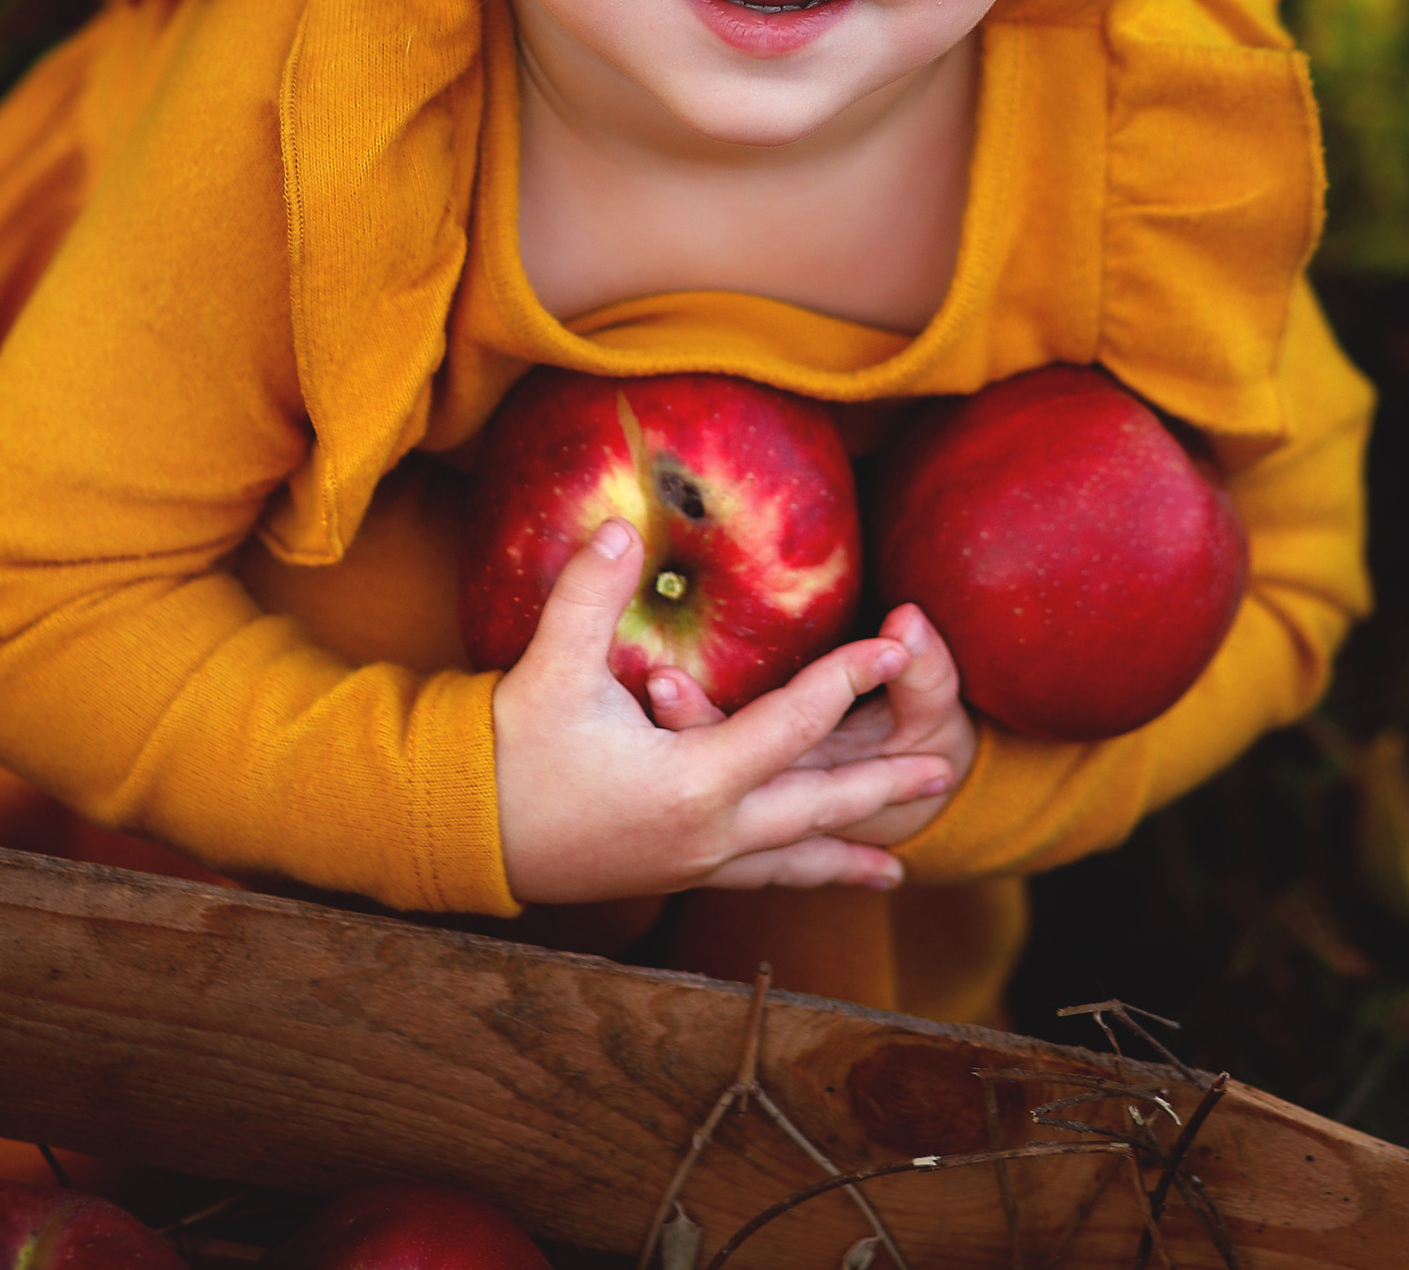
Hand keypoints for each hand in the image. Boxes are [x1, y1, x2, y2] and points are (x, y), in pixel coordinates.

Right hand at [490, 521, 959, 902]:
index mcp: (693, 781)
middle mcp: (708, 833)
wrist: (463, 834)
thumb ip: (588, 596)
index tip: (898, 647)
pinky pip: (760, 878)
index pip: (794, 723)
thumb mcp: (548, 668)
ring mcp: (694, 861)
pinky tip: (824, 881)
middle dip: (881, 782)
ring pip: (793, 857)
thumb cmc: (509, 751)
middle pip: (816, 804)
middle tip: (945, 767)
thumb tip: (617, 528)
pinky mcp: (676, 872)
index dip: (850, 678)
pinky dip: (801, 876)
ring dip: (850, 847)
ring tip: (905, 861)